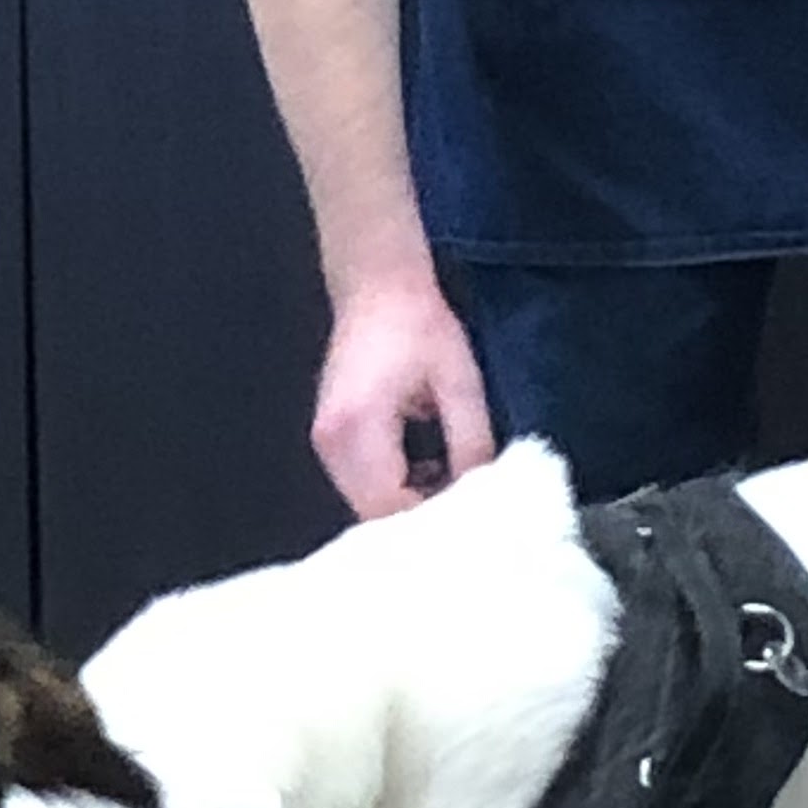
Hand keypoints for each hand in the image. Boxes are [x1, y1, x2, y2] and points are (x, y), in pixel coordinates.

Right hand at [310, 273, 495, 519]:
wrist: (378, 285)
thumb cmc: (420, 325)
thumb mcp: (460, 383)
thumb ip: (471, 444)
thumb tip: (483, 496)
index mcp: (359, 426)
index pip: (389, 505)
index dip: (431, 521)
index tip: (472, 522)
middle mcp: (331, 441)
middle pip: (371, 513)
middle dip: (418, 520)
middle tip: (466, 515)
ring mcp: (325, 441)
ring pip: (364, 502)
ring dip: (404, 505)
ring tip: (450, 493)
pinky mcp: (330, 437)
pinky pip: (360, 483)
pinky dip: (392, 488)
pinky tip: (426, 473)